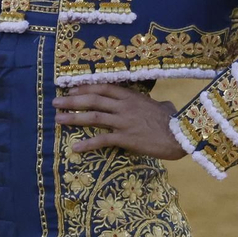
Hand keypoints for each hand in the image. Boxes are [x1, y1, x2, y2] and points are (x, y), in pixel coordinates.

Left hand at [53, 83, 185, 159]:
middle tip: (56, 102)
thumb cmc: (174, 121)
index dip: (84, 88)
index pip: (103, 87)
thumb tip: (162, 104)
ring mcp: (123, 122)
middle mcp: (124, 106)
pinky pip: (102, 140)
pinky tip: (75, 148)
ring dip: (73, 118)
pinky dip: (87, 144)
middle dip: (72, 100)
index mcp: (131, 96)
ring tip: (58, 119)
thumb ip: (158, 104)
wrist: (181, 135)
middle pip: (93, 100)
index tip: (70, 89)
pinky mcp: (125, 138)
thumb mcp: (164, 107)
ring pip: (93, 117)